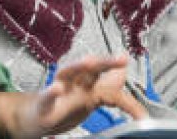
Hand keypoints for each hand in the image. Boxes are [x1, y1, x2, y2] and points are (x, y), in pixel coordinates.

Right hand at [0, 55, 146, 138]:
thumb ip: (109, 85)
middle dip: (106, 63)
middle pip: (91, 70)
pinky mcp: (44, 104)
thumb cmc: (64, 105)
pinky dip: (52, 93)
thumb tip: (126, 70)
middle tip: (121, 59)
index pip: (110, 86)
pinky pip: (47, 97)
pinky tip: (57, 89)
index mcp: (88, 85)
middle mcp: (74, 84)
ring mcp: (58, 92)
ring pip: (68, 74)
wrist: (35, 118)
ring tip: (90, 61)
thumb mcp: (90, 97)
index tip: (141, 111)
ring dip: (79, 66)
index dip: (127, 97)